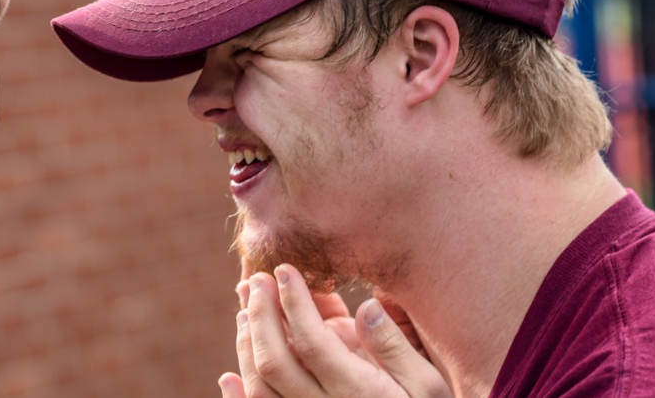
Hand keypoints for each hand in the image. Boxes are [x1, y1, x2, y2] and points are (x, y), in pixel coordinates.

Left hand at [221, 264, 450, 397]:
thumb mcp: (428, 385)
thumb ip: (395, 346)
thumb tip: (366, 306)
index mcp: (358, 392)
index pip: (312, 342)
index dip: (294, 302)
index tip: (284, 269)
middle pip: (275, 362)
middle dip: (261, 315)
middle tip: (256, 280)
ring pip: (261, 389)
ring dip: (247, 346)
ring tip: (244, 310)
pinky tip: (226, 378)